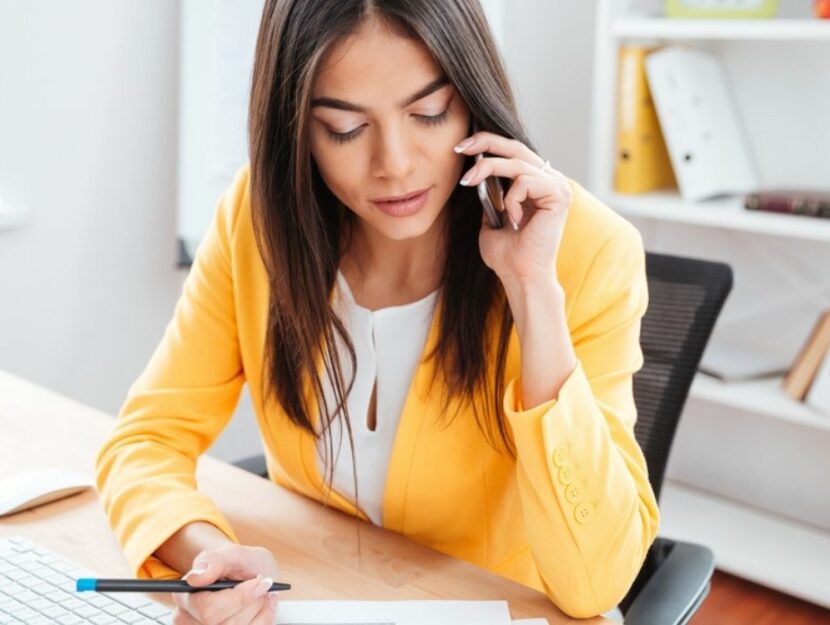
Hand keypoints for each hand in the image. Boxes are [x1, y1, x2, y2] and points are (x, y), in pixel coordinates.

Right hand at [172, 543, 280, 623]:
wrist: (253, 575)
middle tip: (263, 585)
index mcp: (184, 596)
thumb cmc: (239, 565)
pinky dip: (265, 618)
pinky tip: (265, 606)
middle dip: (252, 603)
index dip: (239, 597)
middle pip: (225, 624)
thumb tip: (195, 577)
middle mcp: (189, 620)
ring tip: (263, 594)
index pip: (208, 609)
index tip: (260, 580)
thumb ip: (213, 561)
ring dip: (260, 610)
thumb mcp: (231, 554)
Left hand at [455, 131, 572, 285]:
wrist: (521, 277)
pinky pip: (526, 181)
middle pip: (516, 148)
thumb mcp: (490, 221)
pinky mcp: (560, 195)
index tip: (461, 147)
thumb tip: (477, 174)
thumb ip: (489, 198)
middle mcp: (551, 181)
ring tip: (471, 184)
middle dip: (485, 142)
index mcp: (536, 185)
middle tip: (460, 148)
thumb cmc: (507, 256)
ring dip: (488, 170)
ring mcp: (557, 186)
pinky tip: (514, 220)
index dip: (488, 144)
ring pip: (517, 162)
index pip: (514, 153)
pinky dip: (512, 199)